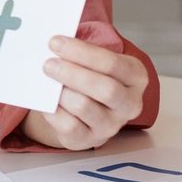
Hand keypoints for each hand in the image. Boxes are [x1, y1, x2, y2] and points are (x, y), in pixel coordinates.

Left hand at [21, 36, 148, 149]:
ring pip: (85, 107)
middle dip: (73, 74)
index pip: (113, 64)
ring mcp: (111, 125)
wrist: (83, 110)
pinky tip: (46, 100)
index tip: (55, 42)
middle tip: (48, 64)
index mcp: (135, 77)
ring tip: (46, 81)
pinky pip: (69, 126)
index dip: (82, 52)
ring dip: (61, 92)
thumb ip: (79, 52)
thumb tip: (53, 45)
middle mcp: (129, 104)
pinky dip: (53, 111)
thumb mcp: (93, 61)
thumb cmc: (89, 76)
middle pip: (106, 89)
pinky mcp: (89, 140)